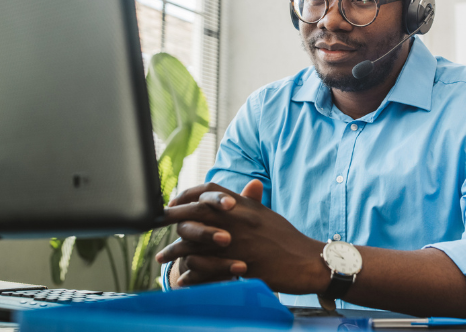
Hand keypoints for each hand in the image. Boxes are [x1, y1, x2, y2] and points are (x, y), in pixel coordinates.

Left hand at [157, 180, 327, 294]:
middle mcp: (241, 220)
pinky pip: (211, 269)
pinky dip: (194, 274)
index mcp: (246, 206)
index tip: (173, 200)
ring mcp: (242, 243)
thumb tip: (246, 188)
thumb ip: (252, 202)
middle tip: (156, 222)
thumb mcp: (268, 215)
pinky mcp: (244, 266)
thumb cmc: (288, 240)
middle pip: (199, 211)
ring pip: (200, 243)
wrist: (310, 261)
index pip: (212, 190)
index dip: (189, 193)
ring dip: (177, 250)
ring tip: (161, 257)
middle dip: (174, 216)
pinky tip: (182, 278)